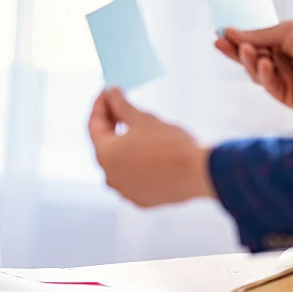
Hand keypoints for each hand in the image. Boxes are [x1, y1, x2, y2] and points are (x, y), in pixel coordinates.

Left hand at [88, 88, 214, 206]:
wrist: (198, 173)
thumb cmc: (170, 144)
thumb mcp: (143, 119)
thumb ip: (122, 105)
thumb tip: (112, 93)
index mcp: (105, 155)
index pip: (94, 125)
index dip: (100, 104)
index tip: (108, 92)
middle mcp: (109, 176)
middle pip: (105, 145)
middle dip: (111, 123)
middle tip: (121, 105)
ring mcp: (125, 191)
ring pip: (119, 163)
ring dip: (124, 145)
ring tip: (137, 128)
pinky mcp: (141, 200)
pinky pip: (133, 178)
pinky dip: (136, 164)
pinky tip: (148, 152)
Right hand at [214, 21, 292, 109]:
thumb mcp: (285, 32)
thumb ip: (257, 35)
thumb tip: (229, 31)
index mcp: (281, 48)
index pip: (252, 45)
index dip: (235, 41)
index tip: (219, 34)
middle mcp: (280, 66)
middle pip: (250, 61)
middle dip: (235, 52)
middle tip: (220, 43)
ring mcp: (284, 83)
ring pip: (256, 75)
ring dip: (250, 62)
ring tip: (248, 49)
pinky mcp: (288, 98)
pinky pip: (269, 87)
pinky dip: (265, 75)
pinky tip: (265, 63)